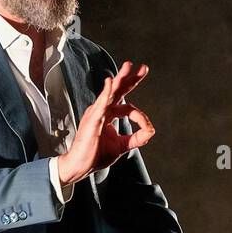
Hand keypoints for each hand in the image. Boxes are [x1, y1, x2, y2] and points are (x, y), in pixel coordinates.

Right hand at [56, 60, 154, 185]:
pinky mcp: (92, 119)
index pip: (128, 108)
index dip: (141, 117)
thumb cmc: (96, 155)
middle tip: (143, 68)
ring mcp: (96, 113)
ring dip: (120, 79)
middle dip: (130, 79)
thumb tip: (151, 131)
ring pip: (110, 92)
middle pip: (118, 91)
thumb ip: (137, 138)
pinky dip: (106, 93)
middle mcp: (102, 110)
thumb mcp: (122, 146)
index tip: (148, 129)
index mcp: (108, 115)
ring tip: (128, 66)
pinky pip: (101, 104)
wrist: (80, 166)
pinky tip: (111, 82)